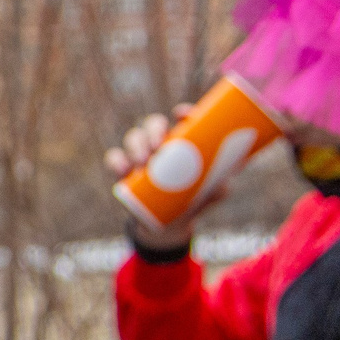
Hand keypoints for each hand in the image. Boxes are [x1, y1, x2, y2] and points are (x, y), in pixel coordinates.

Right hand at [105, 104, 206, 252]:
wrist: (169, 225)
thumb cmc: (195, 200)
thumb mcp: (213, 193)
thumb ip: (220, 185)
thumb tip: (224, 181)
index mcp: (184, 141)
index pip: (182, 119)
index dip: (183, 113)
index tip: (182, 116)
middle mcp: (161, 143)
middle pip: (154, 123)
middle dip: (154, 130)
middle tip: (158, 147)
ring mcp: (141, 155)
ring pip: (134, 137)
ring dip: (136, 145)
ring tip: (143, 163)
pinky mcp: (124, 171)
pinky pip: (114, 158)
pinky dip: (117, 161)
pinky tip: (124, 171)